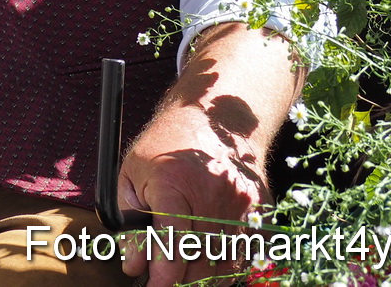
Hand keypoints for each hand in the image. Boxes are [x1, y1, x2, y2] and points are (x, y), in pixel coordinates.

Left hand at [118, 103, 266, 286]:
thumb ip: (130, 222)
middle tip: (164, 280)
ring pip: (225, 263)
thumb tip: (134, 266)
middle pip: (199, 259)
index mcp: (174, 183)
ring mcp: (241, 204)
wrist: (215, 119)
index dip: (162, 274)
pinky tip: (207, 263)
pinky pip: (245, 255)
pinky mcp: (260, 212)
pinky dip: (226, 267)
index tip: (152, 285)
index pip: (172, 243)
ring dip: (203, 277)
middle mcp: (212, 194)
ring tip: (184, 272)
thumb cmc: (166, 147)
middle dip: (179, 280)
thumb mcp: (133, 175)